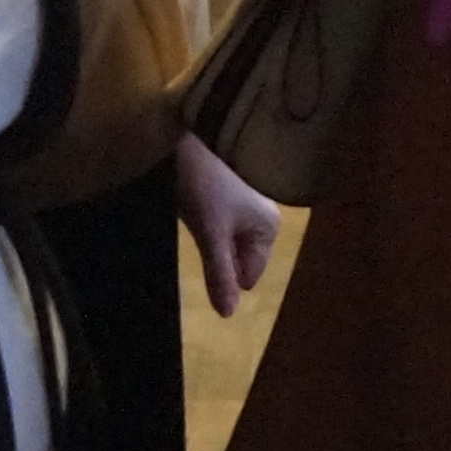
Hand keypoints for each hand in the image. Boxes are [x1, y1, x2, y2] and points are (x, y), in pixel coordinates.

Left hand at [171, 132, 279, 312]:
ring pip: (224, 241)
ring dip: (206, 236)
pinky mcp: (227, 193)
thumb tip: (229, 316)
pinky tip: (191, 202)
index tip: (207, 245)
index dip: (224, 271)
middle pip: (237, 259)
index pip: (248, 276)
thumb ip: (220, 274)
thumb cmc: (202, 183)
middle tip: (200, 225)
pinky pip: (215, 223)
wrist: (181, 134)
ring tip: (193, 211)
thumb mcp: (210, 233)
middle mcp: (264, 216)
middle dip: (216, 253)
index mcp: (269, 228)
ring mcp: (246, 204)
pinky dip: (201, 220)